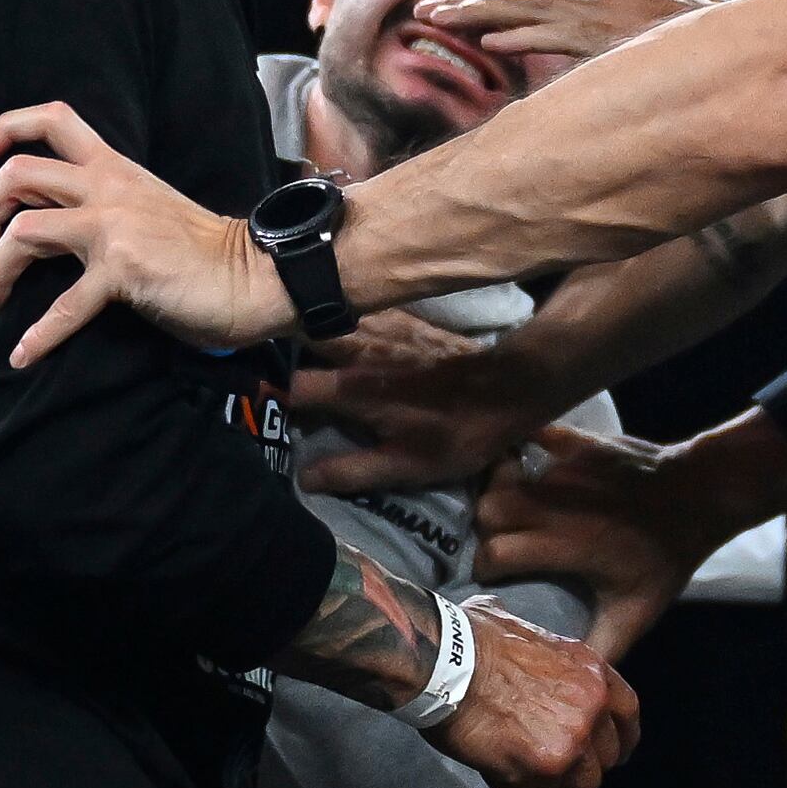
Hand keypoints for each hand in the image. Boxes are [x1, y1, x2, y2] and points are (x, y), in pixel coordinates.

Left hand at [0, 102, 288, 363]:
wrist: (258, 277)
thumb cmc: (207, 253)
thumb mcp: (150, 209)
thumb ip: (105, 206)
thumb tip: (56, 228)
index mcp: (116, 169)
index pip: (52, 120)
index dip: (6, 130)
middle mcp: (109, 189)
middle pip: (17, 173)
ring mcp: (114, 228)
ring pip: (23, 229)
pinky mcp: (123, 271)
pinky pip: (64, 306)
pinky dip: (38, 335)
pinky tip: (23, 355)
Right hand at [296, 309, 550, 493]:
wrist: (511, 387)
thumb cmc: (457, 432)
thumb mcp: (405, 466)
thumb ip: (351, 471)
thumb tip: (302, 478)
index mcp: (352, 389)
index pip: (294, 385)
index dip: (278, 397)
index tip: (276, 407)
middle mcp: (359, 350)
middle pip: (302, 336)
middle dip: (288, 347)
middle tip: (284, 366)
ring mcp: (382, 328)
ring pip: (331, 315)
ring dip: (315, 326)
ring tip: (308, 346)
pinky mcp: (405, 318)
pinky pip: (362, 309)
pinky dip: (348, 315)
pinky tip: (349, 330)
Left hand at [419, 0, 715, 68]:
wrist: (745, 44)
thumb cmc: (706, 40)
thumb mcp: (661, 22)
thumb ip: (624, 25)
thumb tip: (598, 42)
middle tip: (428, 4)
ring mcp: (606, 14)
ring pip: (530, 9)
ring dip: (481, 13)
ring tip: (440, 19)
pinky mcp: (611, 39)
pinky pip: (558, 37)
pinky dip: (524, 37)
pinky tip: (491, 42)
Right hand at [437, 602, 639, 787]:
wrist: (442, 661)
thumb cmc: (468, 640)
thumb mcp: (522, 629)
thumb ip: (537, 645)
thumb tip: (503, 618)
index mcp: (591, 671)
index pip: (627, 714)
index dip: (621, 738)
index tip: (612, 751)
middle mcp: (591, 705)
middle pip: (607, 756)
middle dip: (582, 766)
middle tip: (552, 765)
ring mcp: (572, 738)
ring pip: (581, 786)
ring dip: (554, 783)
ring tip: (523, 771)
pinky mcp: (545, 766)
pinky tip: (496, 768)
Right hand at [474, 424, 732, 657]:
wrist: (699, 494)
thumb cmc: (665, 556)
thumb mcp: (637, 611)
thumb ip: (603, 646)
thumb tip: (575, 681)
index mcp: (561, 546)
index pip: (493, 554)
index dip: (488, 567)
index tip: (496, 575)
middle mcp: (552, 505)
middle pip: (486, 511)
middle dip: (484, 528)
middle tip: (501, 539)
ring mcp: (561, 469)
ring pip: (499, 474)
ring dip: (496, 490)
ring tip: (507, 506)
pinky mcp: (574, 442)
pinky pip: (529, 434)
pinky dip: (517, 444)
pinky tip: (519, 460)